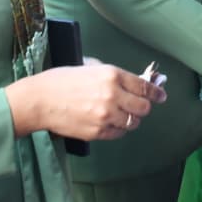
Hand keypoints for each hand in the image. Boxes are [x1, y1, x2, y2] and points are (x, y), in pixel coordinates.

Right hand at [4, 63, 166, 140]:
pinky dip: (118, 129)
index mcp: (112, 75)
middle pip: (143, 108)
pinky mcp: (97, 132)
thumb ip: (114, 75)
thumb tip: (135, 81)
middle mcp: (112, 95)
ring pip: (133, 123)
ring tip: (122, 115)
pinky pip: (118, 134)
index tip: (161, 95)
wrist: (40, 100)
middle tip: (139, 106)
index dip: (156, 92)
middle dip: (144, 107)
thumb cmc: (62, 79)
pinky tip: (110, 123)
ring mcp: (105, 116)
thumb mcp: (91, 67)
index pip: (144, 86)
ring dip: (131, 119)